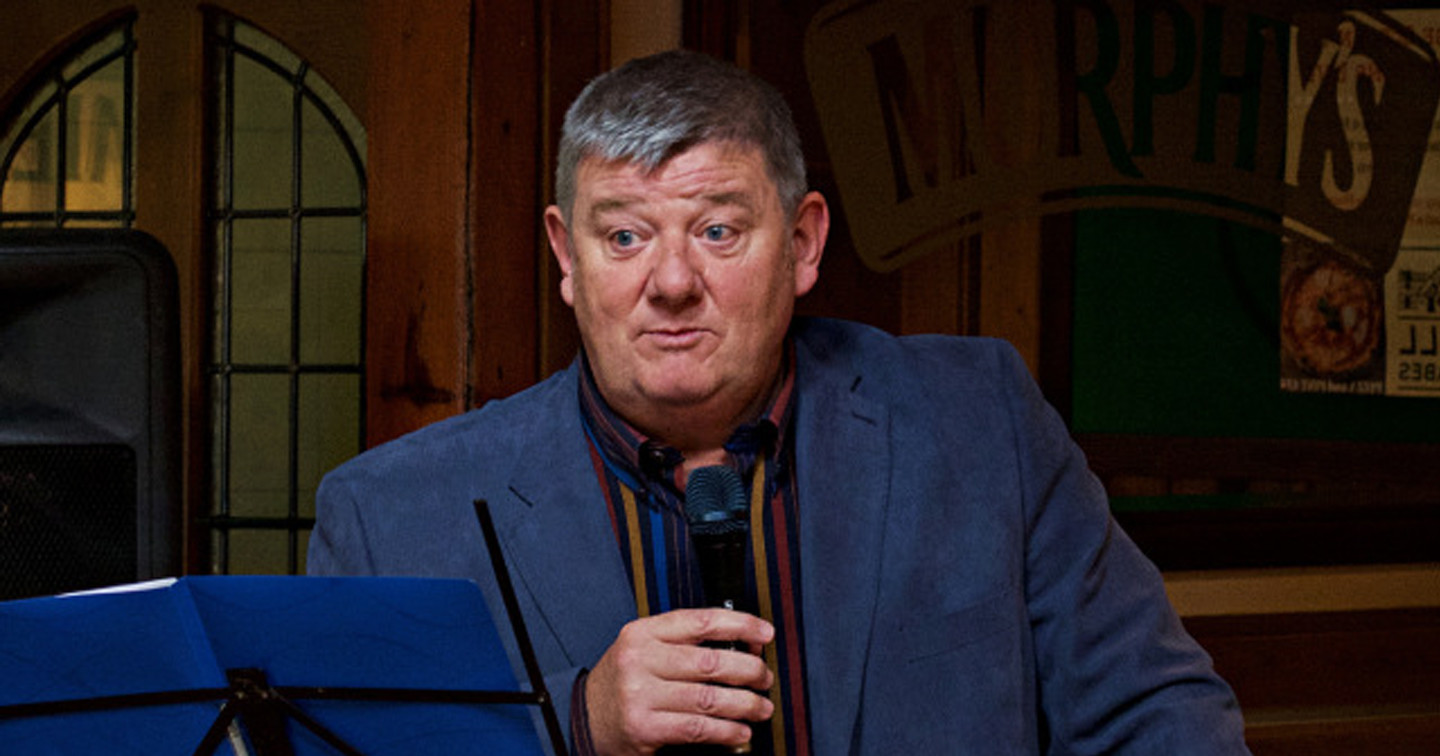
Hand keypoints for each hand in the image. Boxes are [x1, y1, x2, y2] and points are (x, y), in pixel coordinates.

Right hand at [585, 608, 774, 754]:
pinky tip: (740, 731)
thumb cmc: (625, 682)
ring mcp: (639, 694)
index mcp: (643, 632)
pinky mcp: (644, 727)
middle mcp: (639, 659)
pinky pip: (697, 728)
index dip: (740, 625)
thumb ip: (684, 644)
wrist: (585, 718)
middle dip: (749, 671)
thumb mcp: (644, 649)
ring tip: (761, 707)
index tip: (764, 633)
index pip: (701, 621)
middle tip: (764, 678)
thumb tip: (743, 646)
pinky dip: (726, 731)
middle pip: (710, 662)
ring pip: (708, 698)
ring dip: (744, 705)